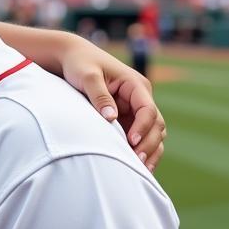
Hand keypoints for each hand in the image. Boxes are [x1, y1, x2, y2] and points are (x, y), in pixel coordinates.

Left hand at [60, 44, 165, 171]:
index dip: (143, 128)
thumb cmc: (80, 64)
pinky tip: (136, 167)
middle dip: (149, 143)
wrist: (72, 58)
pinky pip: (140, 136)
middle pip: (156, 124)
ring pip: (152, 133)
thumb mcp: (88, 76)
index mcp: (135, 85)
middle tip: (137, 163)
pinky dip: (141, 150)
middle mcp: (139, 97)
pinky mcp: (126, 118)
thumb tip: (111, 118)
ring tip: (140, 169)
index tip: (131, 143)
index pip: (148, 109)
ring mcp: (134, 109)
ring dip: (149, 150)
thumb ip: (99, 96)